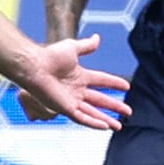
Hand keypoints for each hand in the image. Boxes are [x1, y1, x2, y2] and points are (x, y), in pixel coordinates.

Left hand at [13, 32, 127, 127]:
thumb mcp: (72, 48)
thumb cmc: (50, 56)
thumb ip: (86, 46)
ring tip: (119, 126)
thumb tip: (97, 38)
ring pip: (93, 112)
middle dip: (115, 106)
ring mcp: (72, 100)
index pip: (101, 80)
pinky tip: (105, 126)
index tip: (127, 86)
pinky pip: (83, 118)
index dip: (114, 83)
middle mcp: (77, 89)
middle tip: (128, 111)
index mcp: (80, 75)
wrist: (35, 66)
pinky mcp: (66, 109)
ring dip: (107, 119)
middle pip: (100, 100)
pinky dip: (94, 123)